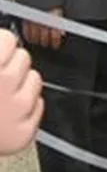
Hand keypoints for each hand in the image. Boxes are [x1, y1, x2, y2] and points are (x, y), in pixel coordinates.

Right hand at [0, 30, 42, 155]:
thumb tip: (4, 40)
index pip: (8, 39)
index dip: (2, 44)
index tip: (0, 50)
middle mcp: (2, 86)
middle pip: (23, 57)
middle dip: (10, 65)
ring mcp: (15, 111)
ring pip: (34, 79)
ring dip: (20, 84)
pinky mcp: (23, 132)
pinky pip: (38, 104)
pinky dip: (26, 107)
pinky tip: (5, 111)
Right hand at [22, 8, 64, 50]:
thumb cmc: (50, 1)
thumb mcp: (60, 10)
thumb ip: (61, 23)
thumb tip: (62, 33)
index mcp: (54, 19)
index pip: (55, 36)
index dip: (55, 42)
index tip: (55, 45)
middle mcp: (44, 21)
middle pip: (44, 38)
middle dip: (47, 42)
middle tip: (48, 44)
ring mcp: (33, 21)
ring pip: (34, 37)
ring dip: (38, 41)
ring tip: (40, 42)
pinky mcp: (25, 20)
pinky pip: (26, 32)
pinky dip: (29, 37)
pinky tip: (32, 37)